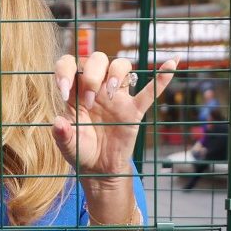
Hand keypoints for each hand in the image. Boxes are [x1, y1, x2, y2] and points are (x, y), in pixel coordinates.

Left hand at [51, 53, 175, 178]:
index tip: (63, 90)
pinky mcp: (134, 110)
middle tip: (89, 101)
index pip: (70, 65)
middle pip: (97, 60)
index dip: (65, 70)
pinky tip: (172, 64)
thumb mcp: (67, 145)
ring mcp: (117, 97)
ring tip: (109, 92)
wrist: (99, 170)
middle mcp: (96, 89)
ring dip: (115, 73)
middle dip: (92, 74)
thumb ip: (61, 134)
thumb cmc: (80, 152)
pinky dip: (161, 79)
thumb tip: (58, 122)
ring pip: (121, 66)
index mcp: (76, 92)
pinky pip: (150, 92)